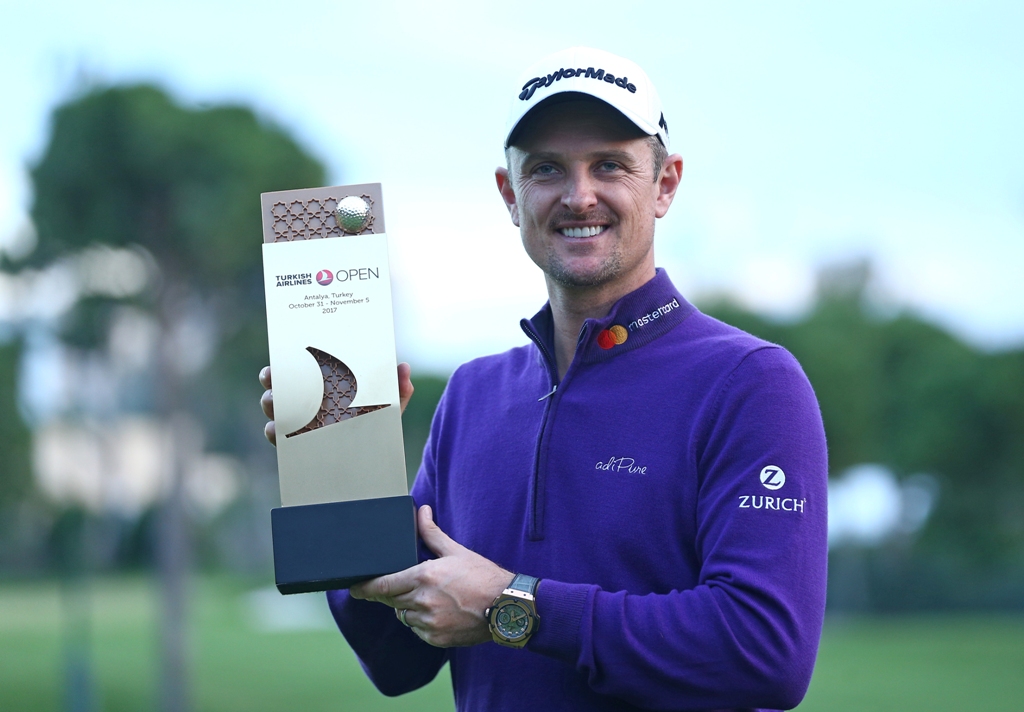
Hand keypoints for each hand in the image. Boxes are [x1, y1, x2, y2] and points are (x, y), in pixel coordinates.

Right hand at [258, 362, 414, 446]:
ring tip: (277, 404)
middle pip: (278, 387)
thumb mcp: (389, 405)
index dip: (280, 366)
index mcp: (323, 386)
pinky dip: (274, 432)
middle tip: (274, 378)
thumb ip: (398, 389)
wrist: (378, 455)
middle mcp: (306, 403)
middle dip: (271, 382)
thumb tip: (404, 367)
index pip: (295, 370)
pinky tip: (278, 430)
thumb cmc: (379, 421)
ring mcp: (300, 424)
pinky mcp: (299, 445)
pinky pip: (278, 438)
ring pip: (274, 411)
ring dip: (270, 404)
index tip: (277, 363)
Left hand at [349, 505, 511, 647]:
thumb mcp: (456, 551)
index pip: (383, 585)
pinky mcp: (437, 638)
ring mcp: (429, 623)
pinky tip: (439, 613)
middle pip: (391, 600)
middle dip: (390, 594)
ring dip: (409, 608)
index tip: (355, 589)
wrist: (507, 606)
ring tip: (430, 598)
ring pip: (404, 616)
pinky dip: (422, 623)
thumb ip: (432, 533)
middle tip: (400, 588)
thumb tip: (422, 511)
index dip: (366, 588)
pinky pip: (418, 631)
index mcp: (424, 576)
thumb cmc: (483, 576)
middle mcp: (423, 601)